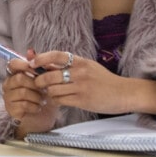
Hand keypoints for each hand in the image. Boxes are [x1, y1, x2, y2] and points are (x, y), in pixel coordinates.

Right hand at [2, 49, 58, 134]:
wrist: (43, 117)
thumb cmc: (43, 96)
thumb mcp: (45, 79)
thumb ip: (38, 65)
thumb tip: (30, 50)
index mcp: (14, 74)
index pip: (13, 64)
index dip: (25, 65)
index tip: (37, 70)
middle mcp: (8, 84)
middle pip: (19, 78)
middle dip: (35, 84)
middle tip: (44, 89)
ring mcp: (7, 97)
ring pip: (23, 92)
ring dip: (37, 97)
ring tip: (43, 100)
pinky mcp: (10, 109)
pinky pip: (24, 104)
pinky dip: (35, 106)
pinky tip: (38, 107)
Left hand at [30, 50, 155, 115]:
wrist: (123, 93)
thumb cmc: (103, 80)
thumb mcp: (88, 67)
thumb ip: (69, 65)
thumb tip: (46, 63)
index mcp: (81, 61)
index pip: (56, 55)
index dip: (41, 58)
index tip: (32, 63)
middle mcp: (80, 72)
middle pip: (50, 75)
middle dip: (39, 80)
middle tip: (37, 84)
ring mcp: (81, 87)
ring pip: (53, 90)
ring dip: (48, 92)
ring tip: (50, 93)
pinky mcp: (83, 100)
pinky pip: (61, 100)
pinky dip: (55, 101)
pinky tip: (58, 100)